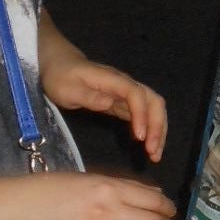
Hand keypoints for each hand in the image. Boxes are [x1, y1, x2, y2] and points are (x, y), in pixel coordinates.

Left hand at [43, 57, 167, 162]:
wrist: (61, 64)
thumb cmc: (61, 77)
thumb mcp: (67, 88)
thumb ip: (88, 96)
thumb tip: (109, 104)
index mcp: (113, 80)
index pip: (136, 95)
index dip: (141, 115)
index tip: (139, 137)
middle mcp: (126, 85)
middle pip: (154, 101)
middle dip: (158, 126)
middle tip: (152, 152)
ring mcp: (127, 94)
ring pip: (153, 109)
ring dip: (158, 131)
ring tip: (155, 155)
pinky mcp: (125, 103)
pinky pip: (144, 115)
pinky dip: (150, 131)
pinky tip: (148, 146)